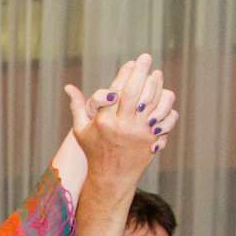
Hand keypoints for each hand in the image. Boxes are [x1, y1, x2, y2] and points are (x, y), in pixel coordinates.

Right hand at [67, 52, 176, 190]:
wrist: (111, 177)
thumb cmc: (95, 150)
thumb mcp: (81, 130)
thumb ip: (77, 106)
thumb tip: (68, 86)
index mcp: (104, 120)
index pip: (116, 90)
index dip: (125, 73)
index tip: (131, 62)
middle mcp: (122, 125)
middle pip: (136, 92)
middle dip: (142, 71)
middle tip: (146, 57)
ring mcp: (140, 133)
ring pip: (154, 102)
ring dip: (157, 85)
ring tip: (156, 75)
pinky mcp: (152, 139)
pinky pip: (166, 118)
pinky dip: (167, 107)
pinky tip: (163, 98)